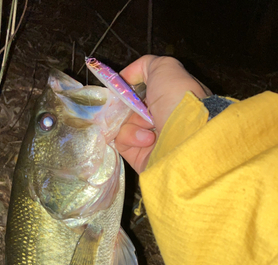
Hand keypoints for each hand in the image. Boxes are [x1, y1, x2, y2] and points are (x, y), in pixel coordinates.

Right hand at [115, 55, 210, 172]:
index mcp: (172, 98)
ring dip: (134, 121)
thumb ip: (145, 65)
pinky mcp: (139, 156)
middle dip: (128, 104)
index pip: (144, 91)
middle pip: (130, 107)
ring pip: (124, 123)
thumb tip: (127, 77)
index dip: (132, 87)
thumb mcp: (165, 68)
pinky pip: (122, 141)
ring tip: (149, 125)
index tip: (124, 84)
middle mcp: (162, 118)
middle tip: (132, 104)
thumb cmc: (178, 100)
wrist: (186, 139)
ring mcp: (149, 139)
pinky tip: (147, 139)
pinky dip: (131, 136)